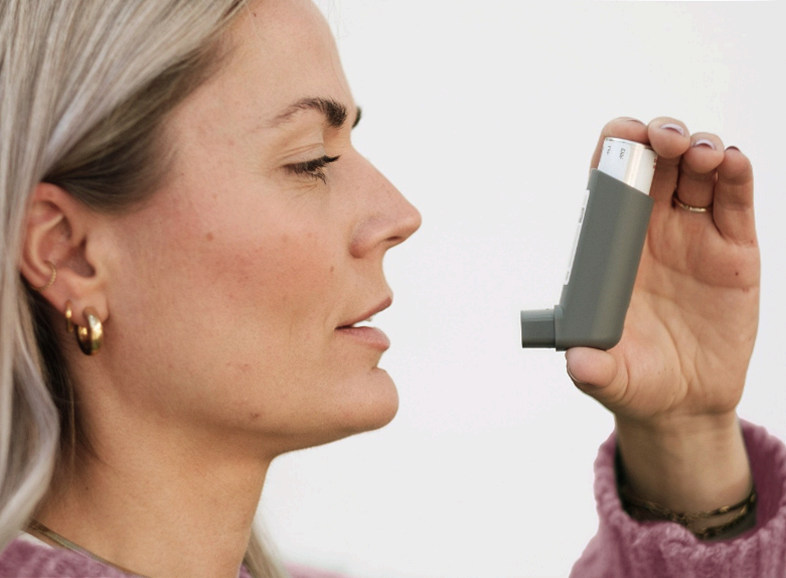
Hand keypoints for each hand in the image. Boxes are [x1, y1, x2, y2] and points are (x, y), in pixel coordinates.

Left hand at [567, 117, 757, 512]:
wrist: (684, 402)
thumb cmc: (636, 379)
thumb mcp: (610, 377)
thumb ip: (593, 369)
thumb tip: (577, 362)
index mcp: (613, 247)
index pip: (610, 184)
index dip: (615, 151)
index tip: (622, 137)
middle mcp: (653, 232)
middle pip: (657, 165)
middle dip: (659, 139)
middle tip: (663, 140)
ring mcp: (695, 237)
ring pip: (699, 173)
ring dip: (700, 149)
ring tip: (701, 154)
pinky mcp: (734, 251)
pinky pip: (736, 202)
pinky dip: (736, 174)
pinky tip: (732, 161)